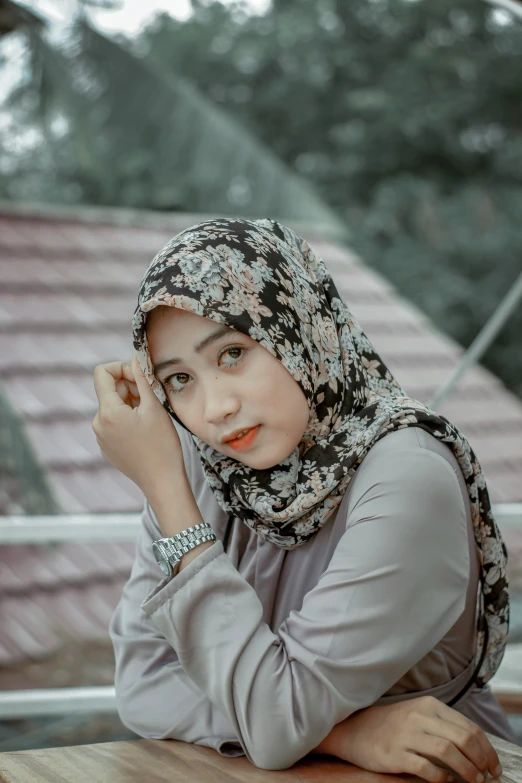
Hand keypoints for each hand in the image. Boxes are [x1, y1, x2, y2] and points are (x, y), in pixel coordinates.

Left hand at [92, 351, 185, 495]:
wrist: (162, 482)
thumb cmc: (162, 445)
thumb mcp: (155, 407)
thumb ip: (143, 377)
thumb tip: (136, 355)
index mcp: (107, 412)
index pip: (102, 373)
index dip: (121, 368)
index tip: (140, 378)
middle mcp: (98, 424)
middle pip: (110, 391)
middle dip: (131, 389)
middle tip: (153, 401)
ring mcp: (101, 438)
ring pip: (114, 408)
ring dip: (131, 405)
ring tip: (151, 418)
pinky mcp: (107, 448)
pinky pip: (114, 424)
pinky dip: (128, 420)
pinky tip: (145, 433)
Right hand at [319, 696, 502, 782]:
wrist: (355, 729)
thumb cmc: (392, 725)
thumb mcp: (418, 715)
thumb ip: (443, 725)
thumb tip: (475, 747)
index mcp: (429, 706)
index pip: (468, 727)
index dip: (487, 749)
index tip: (493, 765)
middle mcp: (420, 717)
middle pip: (463, 739)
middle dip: (481, 761)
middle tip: (487, 776)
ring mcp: (407, 735)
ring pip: (448, 752)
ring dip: (467, 771)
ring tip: (474, 781)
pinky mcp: (395, 754)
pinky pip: (426, 768)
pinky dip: (443, 778)